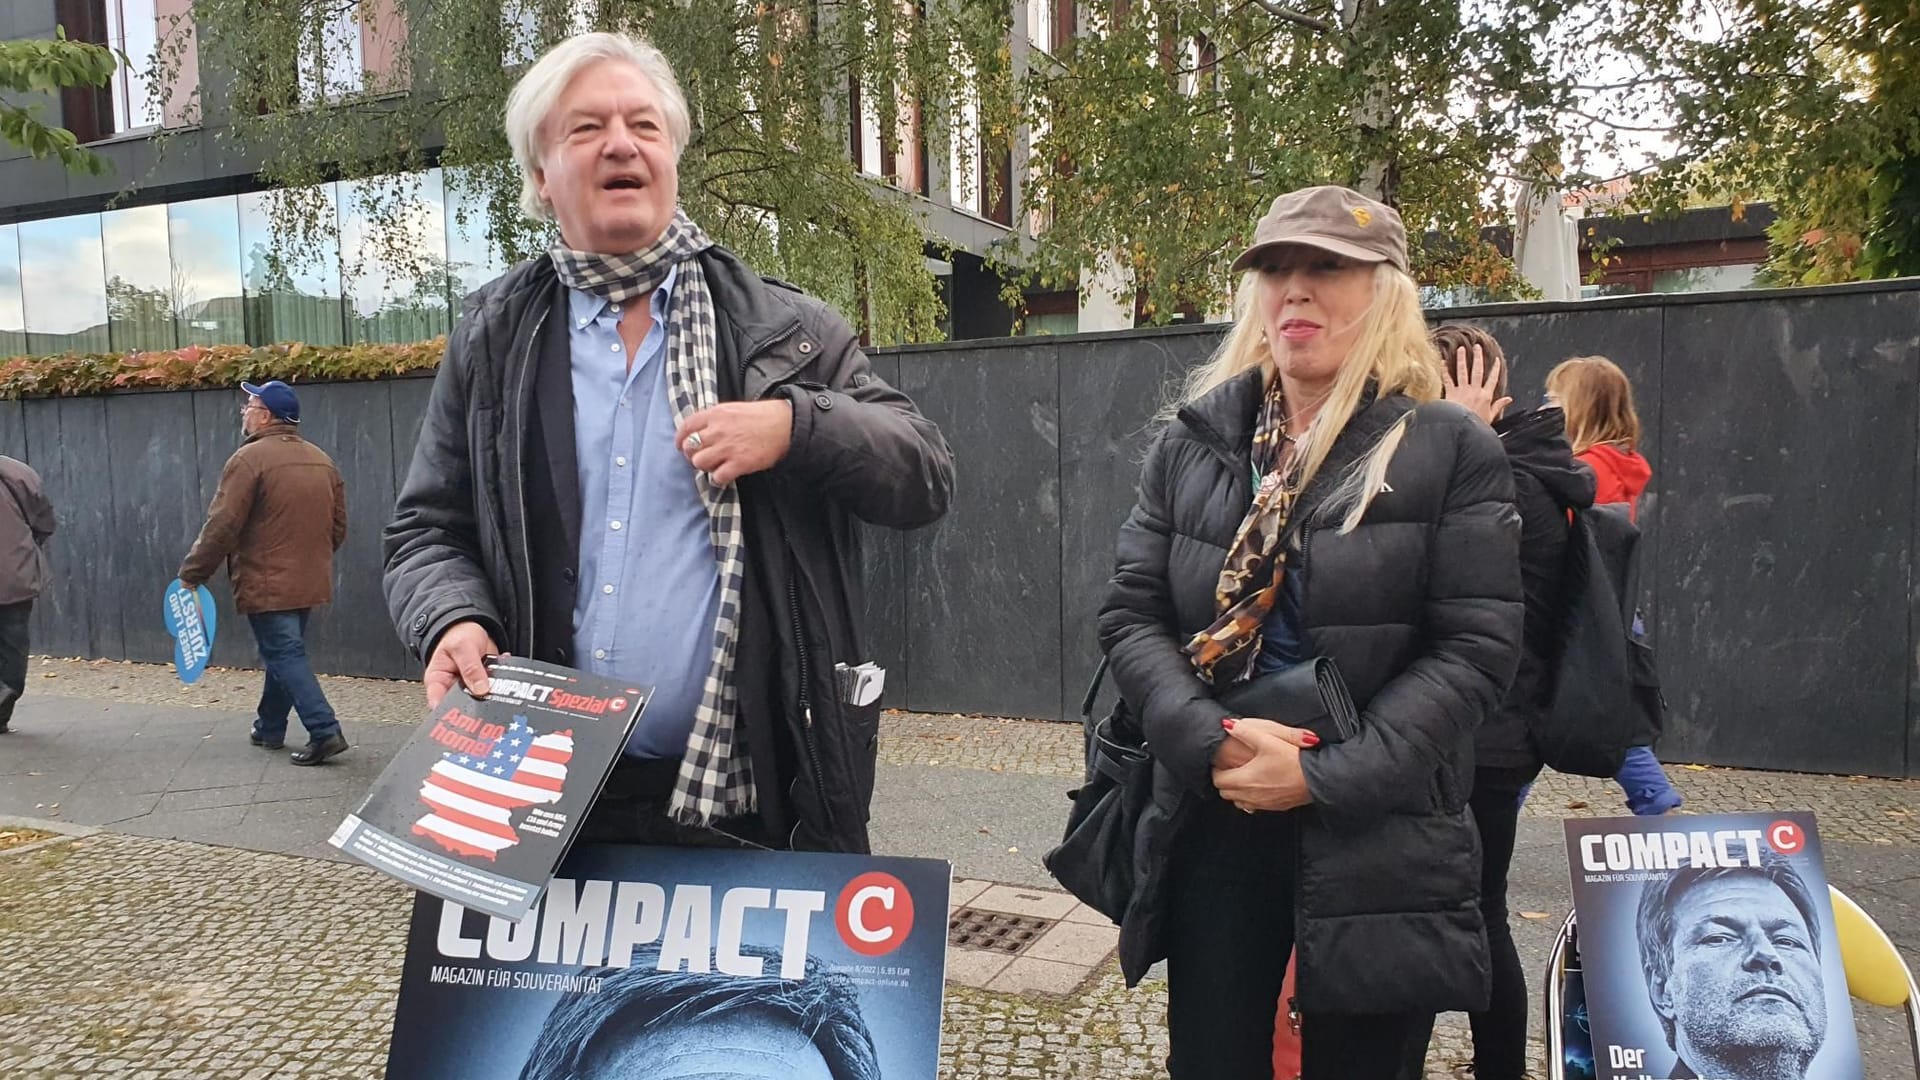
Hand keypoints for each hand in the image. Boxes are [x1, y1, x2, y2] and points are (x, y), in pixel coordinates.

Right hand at [425, 620, 498, 708]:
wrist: (474, 627)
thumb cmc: (458, 635)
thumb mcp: (462, 647)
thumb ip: (470, 667)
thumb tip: (480, 689)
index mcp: (438, 681)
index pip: (438, 703)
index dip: (448, 713)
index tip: (462, 714)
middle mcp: (453, 688)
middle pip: (462, 705)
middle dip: (476, 707)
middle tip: (488, 705)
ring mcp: (471, 688)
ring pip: (481, 700)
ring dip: (492, 697)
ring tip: (502, 693)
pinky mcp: (485, 685)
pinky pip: (495, 691)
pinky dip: (503, 687)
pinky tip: (508, 681)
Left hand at [676, 400, 794, 486]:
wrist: (785, 425)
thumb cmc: (762, 416)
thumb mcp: (734, 409)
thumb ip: (715, 419)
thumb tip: (700, 432)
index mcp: (716, 414)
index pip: (687, 427)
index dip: (681, 439)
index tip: (681, 446)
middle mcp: (717, 430)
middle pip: (690, 448)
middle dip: (693, 454)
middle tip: (703, 457)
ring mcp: (727, 448)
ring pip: (700, 463)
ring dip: (706, 467)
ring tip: (716, 465)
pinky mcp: (739, 464)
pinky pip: (717, 477)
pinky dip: (719, 479)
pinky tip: (726, 474)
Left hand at [1212, 717, 1318, 812]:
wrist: (1317, 779)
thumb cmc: (1293, 760)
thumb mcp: (1268, 739)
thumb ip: (1245, 731)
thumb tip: (1228, 726)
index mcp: (1244, 779)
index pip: (1218, 779)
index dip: (1217, 770)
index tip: (1221, 762)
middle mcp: (1250, 795)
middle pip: (1225, 792)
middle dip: (1224, 781)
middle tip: (1230, 769)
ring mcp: (1262, 803)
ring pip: (1238, 801)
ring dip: (1236, 791)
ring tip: (1243, 778)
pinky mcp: (1274, 807)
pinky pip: (1253, 807)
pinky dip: (1250, 798)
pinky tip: (1259, 787)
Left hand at [1441, 343, 1510, 425]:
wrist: (1461, 428)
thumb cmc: (1475, 426)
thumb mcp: (1490, 417)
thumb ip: (1499, 406)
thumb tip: (1509, 399)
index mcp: (1486, 396)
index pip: (1492, 379)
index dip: (1495, 369)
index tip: (1497, 360)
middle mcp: (1474, 390)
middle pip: (1478, 371)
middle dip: (1478, 357)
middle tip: (1477, 347)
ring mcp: (1462, 390)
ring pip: (1463, 371)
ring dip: (1462, 359)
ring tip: (1461, 349)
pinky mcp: (1450, 393)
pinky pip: (1447, 379)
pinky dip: (1444, 370)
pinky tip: (1442, 361)